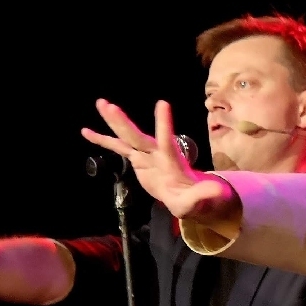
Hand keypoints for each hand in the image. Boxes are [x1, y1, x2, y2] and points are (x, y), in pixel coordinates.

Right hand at [82, 99, 238, 223]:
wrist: (185, 196)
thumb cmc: (192, 199)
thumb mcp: (199, 201)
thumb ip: (206, 196)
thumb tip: (219, 192)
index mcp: (171, 161)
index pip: (167, 141)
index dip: (164, 124)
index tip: (163, 103)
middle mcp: (157, 153)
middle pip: (138, 136)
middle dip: (124, 122)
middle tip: (109, 105)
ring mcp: (146, 155)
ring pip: (127, 137)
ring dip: (114, 122)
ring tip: (101, 104)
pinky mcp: (137, 159)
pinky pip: (118, 147)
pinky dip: (103, 140)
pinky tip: (86, 132)